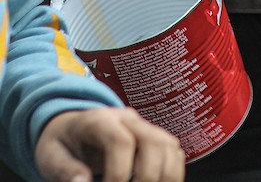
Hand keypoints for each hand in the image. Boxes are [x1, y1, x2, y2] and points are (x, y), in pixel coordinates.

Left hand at [35, 107, 184, 181]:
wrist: (73, 126)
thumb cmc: (62, 142)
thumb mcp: (50, 156)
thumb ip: (65, 169)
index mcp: (100, 120)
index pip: (121, 141)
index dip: (120, 171)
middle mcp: (128, 119)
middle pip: (153, 142)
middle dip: (148, 177)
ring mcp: (145, 126)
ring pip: (169, 146)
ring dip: (166, 176)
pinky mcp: (155, 137)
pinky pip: (174, 152)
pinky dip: (172, 173)